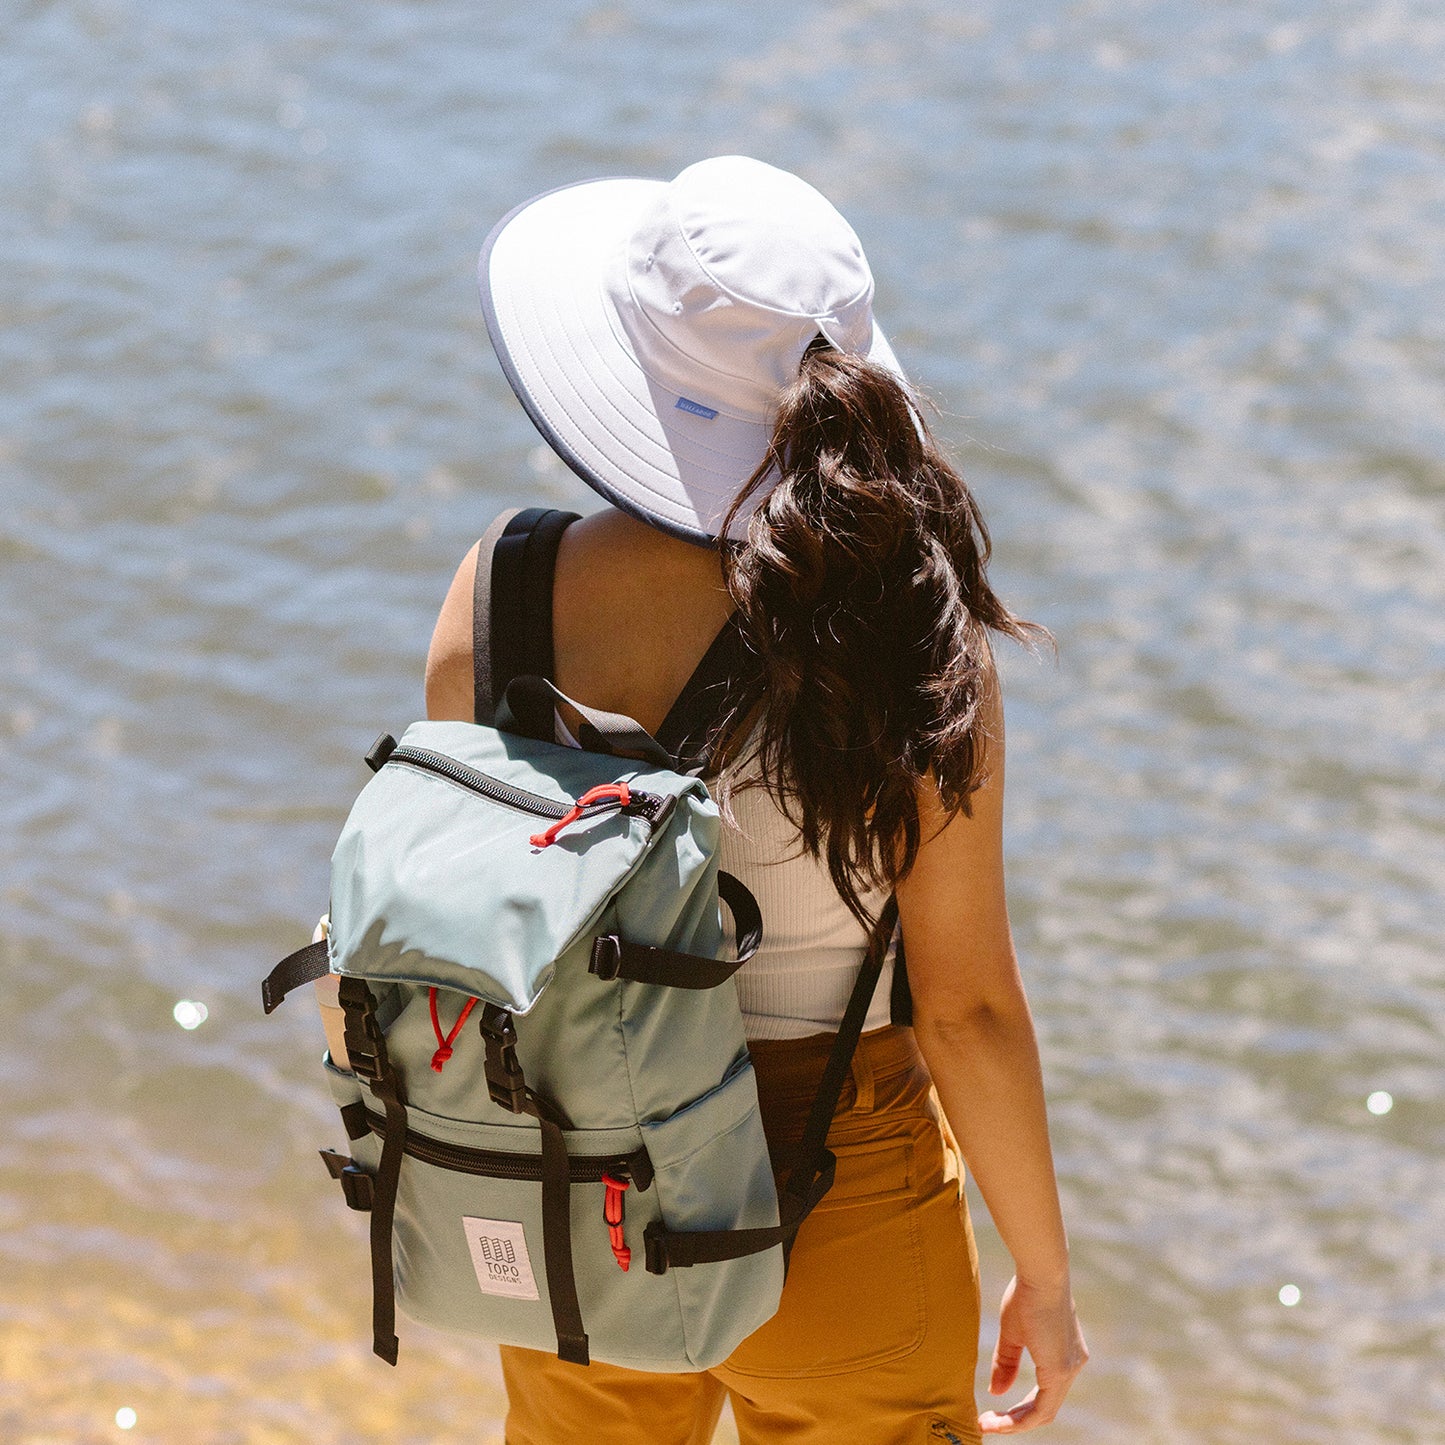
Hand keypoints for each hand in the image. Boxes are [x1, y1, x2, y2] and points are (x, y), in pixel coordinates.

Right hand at [977, 1274, 1087, 1433]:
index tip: (993, 1411)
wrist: (1040, 1273)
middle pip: (1045, 1407)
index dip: (1019, 1408)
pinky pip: (1043, 1408)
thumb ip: (1006, 1364)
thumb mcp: (1013, 1333)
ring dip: (1015, 1423)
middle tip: (989, 1422)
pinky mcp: (1060, 1370)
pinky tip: (1000, 1419)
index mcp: (1064, 1355)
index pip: (1044, 1394)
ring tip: (989, 1423)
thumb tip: (996, 1392)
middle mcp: (1072, 1365)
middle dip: (1015, 1419)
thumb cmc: (1026, 1293)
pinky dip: (1021, 1419)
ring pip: (1044, 1411)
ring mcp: (1069, 1369)